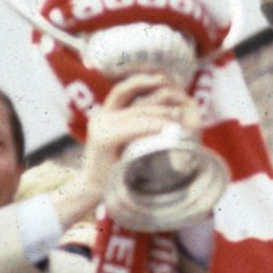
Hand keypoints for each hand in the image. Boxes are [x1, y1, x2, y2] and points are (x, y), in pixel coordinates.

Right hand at [53, 71, 200, 225]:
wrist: (93, 192)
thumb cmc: (115, 171)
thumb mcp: (127, 144)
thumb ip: (137, 128)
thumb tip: (165, 113)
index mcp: (104, 116)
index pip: (123, 90)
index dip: (141, 81)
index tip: (163, 80)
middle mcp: (100, 118)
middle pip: (133, 101)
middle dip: (158, 100)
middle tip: (179, 106)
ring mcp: (100, 127)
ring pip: (136, 114)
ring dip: (161, 116)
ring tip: (178, 119)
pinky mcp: (104, 139)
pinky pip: (133, 128)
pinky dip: (153, 127)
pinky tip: (167, 130)